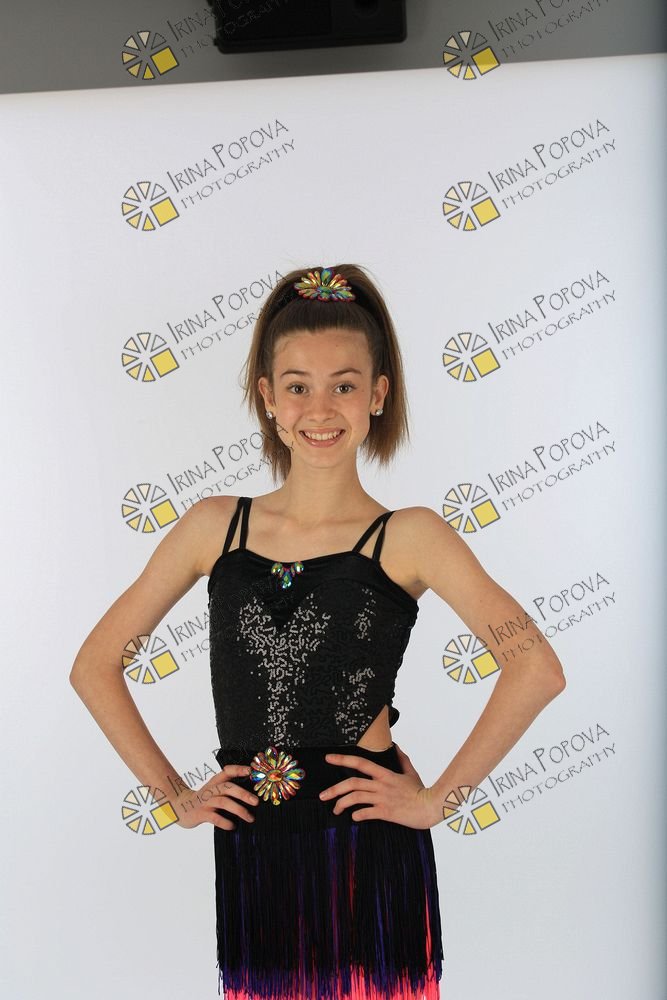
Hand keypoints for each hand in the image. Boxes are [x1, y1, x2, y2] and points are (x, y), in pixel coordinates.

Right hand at [172, 762, 259, 831]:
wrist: (179, 807)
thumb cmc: (203, 799)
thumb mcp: (214, 790)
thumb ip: (228, 790)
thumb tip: (251, 795)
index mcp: (215, 782)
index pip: (227, 771)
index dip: (239, 770)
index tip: (251, 771)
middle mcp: (211, 790)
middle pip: (228, 787)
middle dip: (243, 794)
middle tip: (257, 801)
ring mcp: (205, 802)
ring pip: (223, 802)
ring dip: (238, 810)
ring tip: (250, 818)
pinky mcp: (201, 814)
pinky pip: (214, 818)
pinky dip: (225, 822)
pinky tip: (233, 826)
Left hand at [319, 743, 442, 829]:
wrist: (431, 806)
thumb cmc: (421, 791)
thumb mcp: (411, 772)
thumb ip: (402, 759)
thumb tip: (396, 746)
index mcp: (385, 774)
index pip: (360, 763)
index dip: (342, 759)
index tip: (328, 758)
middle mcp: (381, 784)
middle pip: (352, 783)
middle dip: (334, 789)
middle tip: (322, 795)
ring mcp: (383, 798)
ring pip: (355, 798)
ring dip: (341, 804)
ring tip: (336, 809)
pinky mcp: (386, 812)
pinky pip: (365, 813)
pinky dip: (356, 815)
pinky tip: (353, 818)